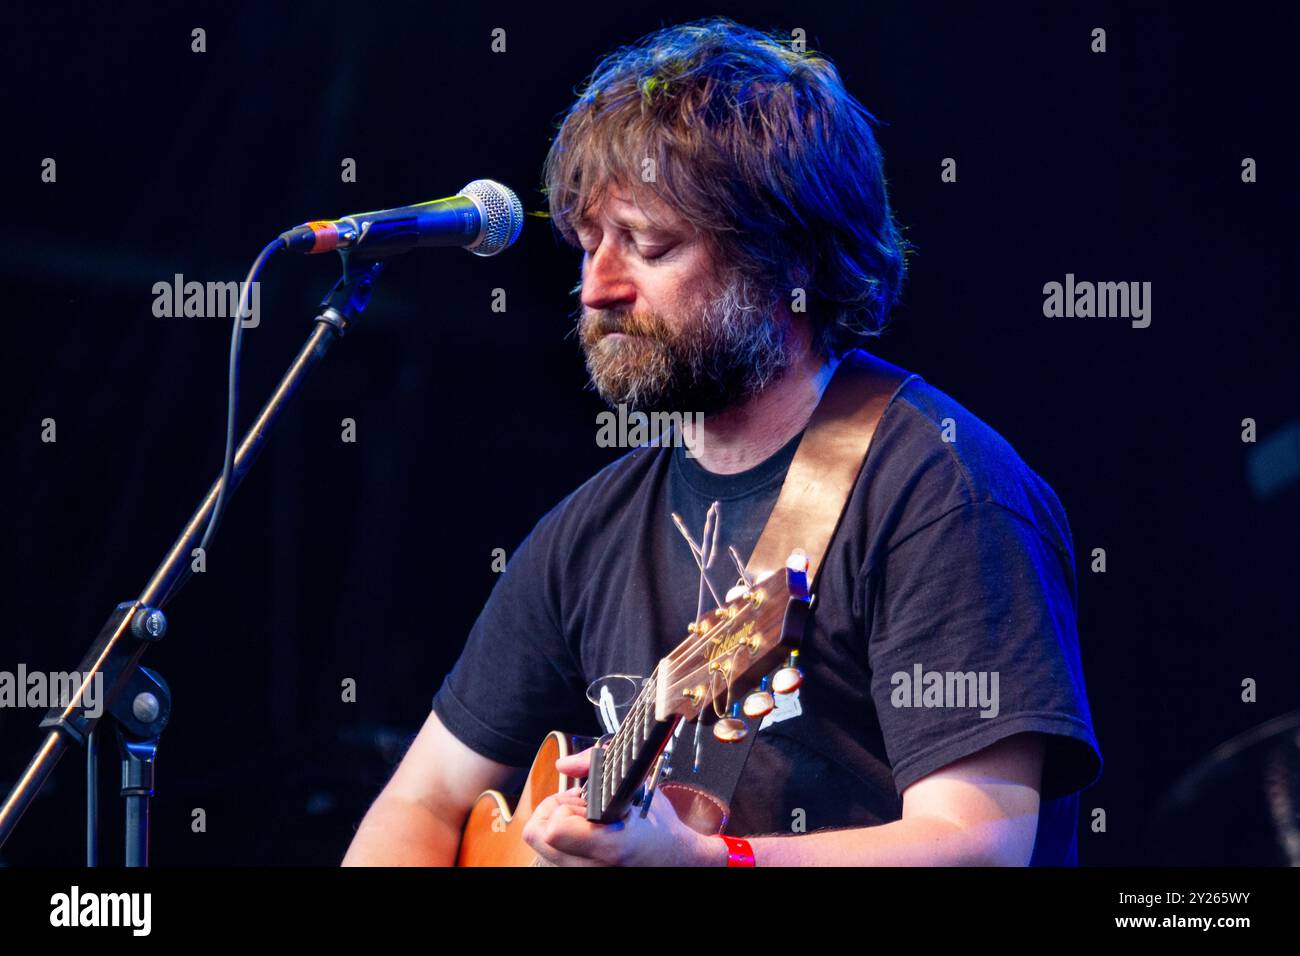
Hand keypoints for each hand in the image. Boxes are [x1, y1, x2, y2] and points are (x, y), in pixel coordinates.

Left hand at [521, 746, 724, 866]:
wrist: (676, 860)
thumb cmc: (658, 826)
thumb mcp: (637, 785)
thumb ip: (597, 766)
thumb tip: (563, 764)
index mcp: (609, 845)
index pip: (555, 829)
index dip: (564, 806)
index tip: (582, 798)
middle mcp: (593, 867)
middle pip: (538, 836)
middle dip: (554, 812)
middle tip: (579, 806)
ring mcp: (586, 875)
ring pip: (542, 845)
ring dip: (557, 826)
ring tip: (586, 820)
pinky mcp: (581, 876)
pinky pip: (555, 854)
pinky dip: (563, 840)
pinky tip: (587, 833)